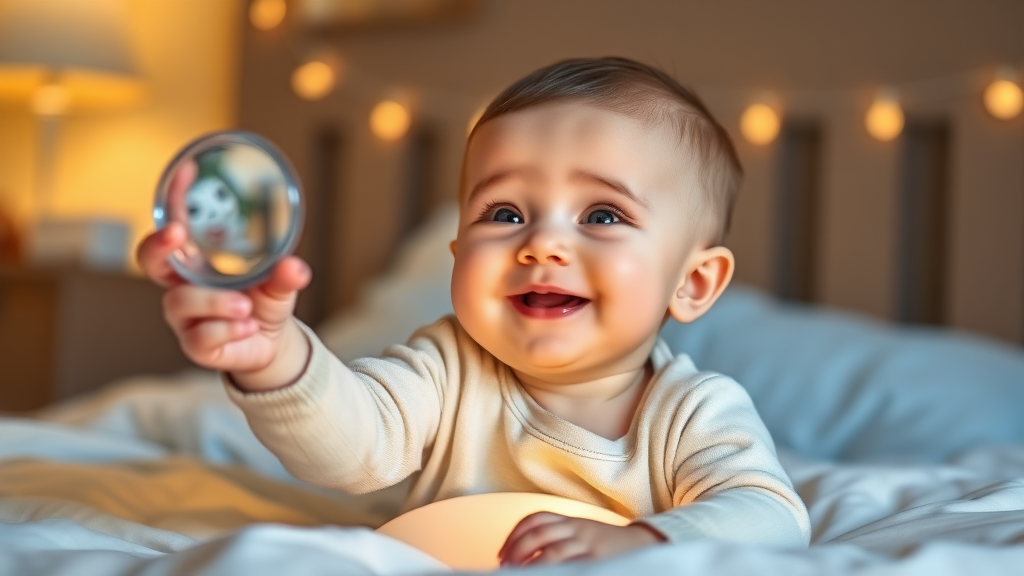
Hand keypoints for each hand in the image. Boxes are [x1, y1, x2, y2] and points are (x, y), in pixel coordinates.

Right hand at [136, 162, 312, 390]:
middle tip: (176, 233)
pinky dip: (228, 330)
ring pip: (181, 302)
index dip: (175, 198)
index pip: (174, 225)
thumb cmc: (264, 301)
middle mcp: (182, 286)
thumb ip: (285, 274)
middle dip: (158, 244)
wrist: (270, 342)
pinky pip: (200, 337)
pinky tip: (248, 327)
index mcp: (197, 262)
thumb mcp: (280, 283)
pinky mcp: (194, 345)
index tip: (187, 171)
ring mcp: (185, 317)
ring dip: (214, 301)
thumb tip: (294, 266)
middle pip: (148, 260)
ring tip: (245, 307)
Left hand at [498, 512, 664, 565]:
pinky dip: (554, 571)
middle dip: (516, 551)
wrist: (647, 544)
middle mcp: (578, 529)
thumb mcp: (582, 532)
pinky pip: (572, 567)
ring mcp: (589, 546)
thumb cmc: (608, 544)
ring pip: (553, 553)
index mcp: (572, 520)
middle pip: (538, 535)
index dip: (514, 535)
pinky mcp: (598, 561)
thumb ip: (559, 536)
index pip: (535, 519)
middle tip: (505, 568)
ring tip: (519, 575)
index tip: (501, 553)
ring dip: (531, 565)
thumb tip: (526, 554)